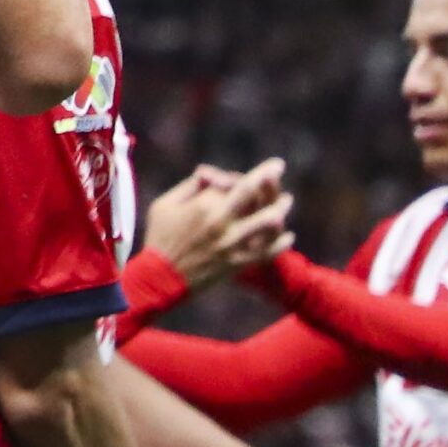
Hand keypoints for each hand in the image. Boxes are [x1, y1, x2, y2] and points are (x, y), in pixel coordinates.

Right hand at [143, 157, 294, 291]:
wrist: (159, 279)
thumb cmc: (159, 239)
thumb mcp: (164, 204)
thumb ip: (189, 186)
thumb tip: (211, 174)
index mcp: (203, 205)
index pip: (227, 183)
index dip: (234, 176)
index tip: (240, 174)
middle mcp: (221, 221)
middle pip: (252, 193)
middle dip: (267, 175)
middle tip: (277, 167)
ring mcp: (231, 243)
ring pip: (267, 222)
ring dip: (280, 208)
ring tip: (287, 201)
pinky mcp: (237, 263)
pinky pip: (267, 253)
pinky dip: (280, 244)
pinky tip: (288, 237)